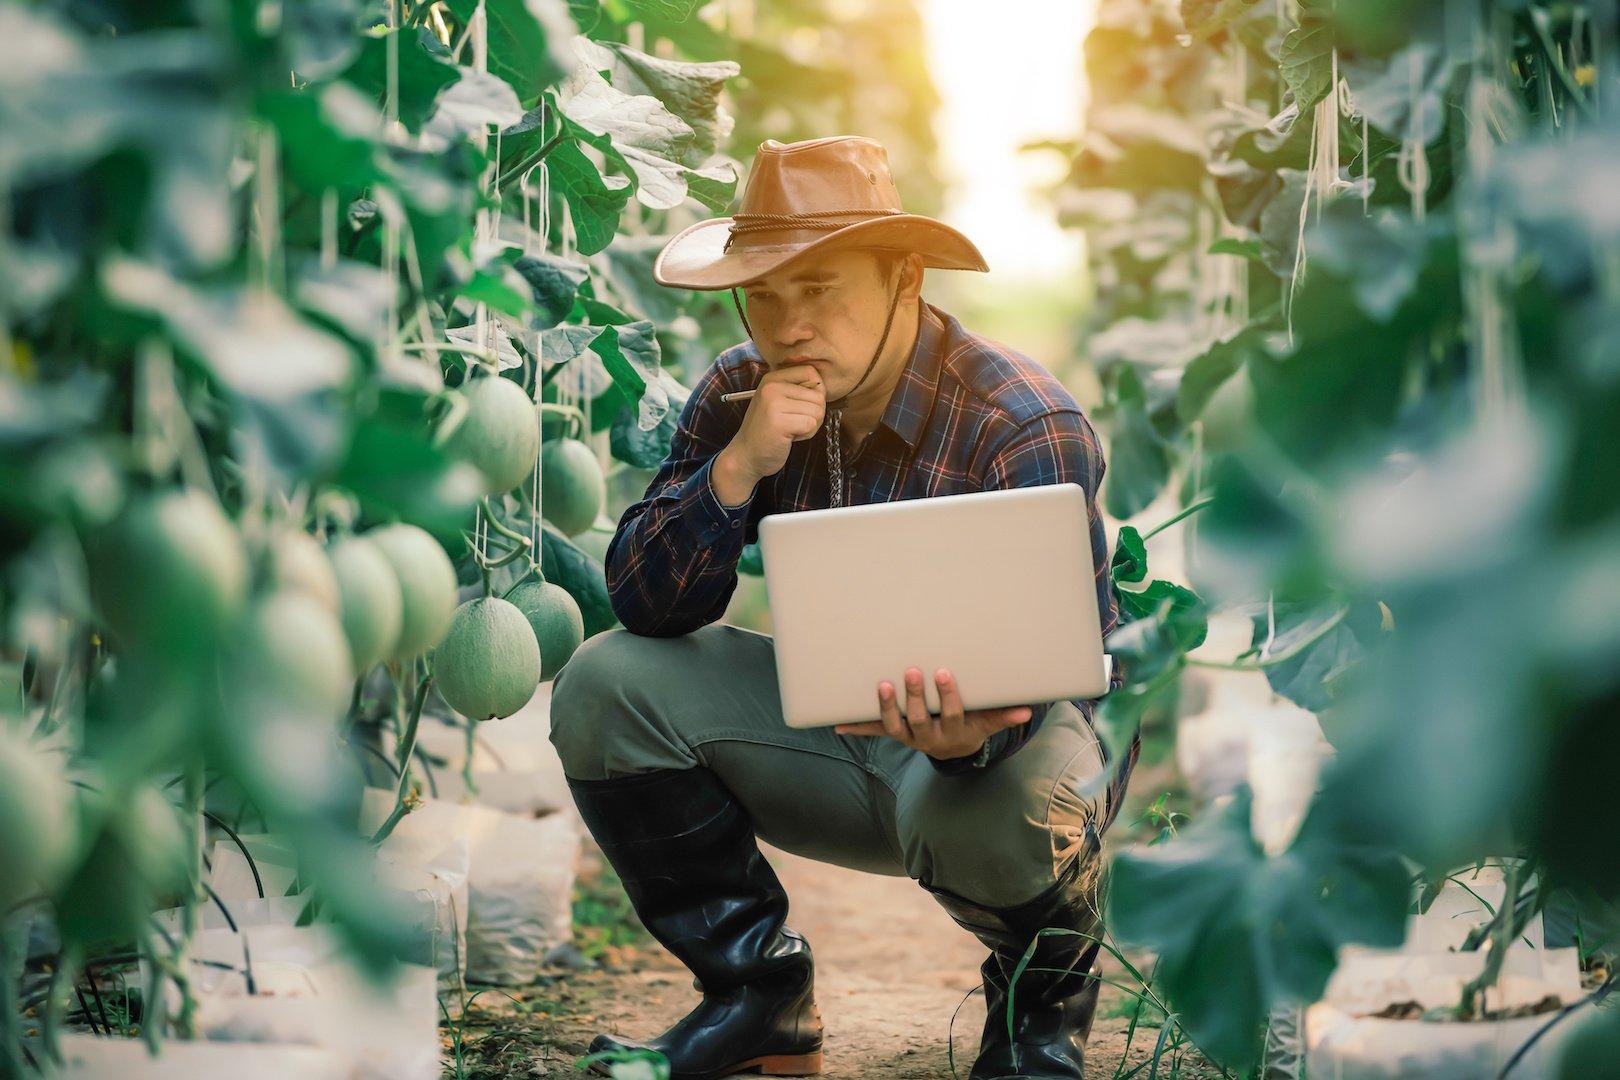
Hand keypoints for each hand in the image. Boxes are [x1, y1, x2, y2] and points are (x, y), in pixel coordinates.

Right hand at [724, 362, 826, 481]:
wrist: (746, 456)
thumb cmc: (767, 430)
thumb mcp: (778, 401)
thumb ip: (797, 389)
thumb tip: (823, 387)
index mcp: (772, 378)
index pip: (811, 373)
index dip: (815, 393)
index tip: (799, 406)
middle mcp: (772, 386)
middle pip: (818, 395)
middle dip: (813, 414)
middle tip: (793, 423)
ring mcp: (774, 403)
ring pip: (818, 410)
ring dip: (810, 425)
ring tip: (790, 429)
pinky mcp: (779, 422)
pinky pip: (811, 424)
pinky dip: (806, 435)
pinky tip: (789, 437)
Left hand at [834, 667, 1033, 759]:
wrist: (952, 751)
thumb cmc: (971, 727)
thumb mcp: (987, 723)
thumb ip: (1003, 716)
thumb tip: (1026, 710)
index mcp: (953, 732)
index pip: (952, 714)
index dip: (948, 696)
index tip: (943, 672)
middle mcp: (928, 738)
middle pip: (920, 719)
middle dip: (915, 697)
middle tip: (911, 671)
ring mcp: (908, 737)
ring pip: (894, 727)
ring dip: (886, 707)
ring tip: (883, 684)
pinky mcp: (894, 734)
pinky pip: (873, 731)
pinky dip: (857, 727)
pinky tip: (838, 723)